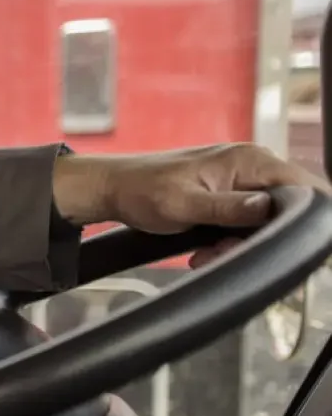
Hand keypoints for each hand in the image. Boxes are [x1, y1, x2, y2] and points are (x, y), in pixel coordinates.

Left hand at [52, 143, 331, 266]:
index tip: (279, 245)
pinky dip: (229, 240)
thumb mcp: (185, 206)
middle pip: (287, 209)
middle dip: (260, 239)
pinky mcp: (230, 194)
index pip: (304, 187)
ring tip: (207, 254)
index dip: (302, 219)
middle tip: (225, 252)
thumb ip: (230, 209)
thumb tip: (268, 208)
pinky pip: (245, 222)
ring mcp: (241, 179)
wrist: (112, 189)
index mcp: (249, 161)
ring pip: (265, 221)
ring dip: (240, 244)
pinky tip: (204, 250)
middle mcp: (251, 165)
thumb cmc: (141, 191)